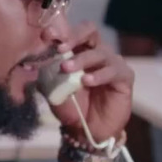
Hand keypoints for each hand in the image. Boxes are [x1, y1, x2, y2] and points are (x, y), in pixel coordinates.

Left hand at [49, 22, 133, 143]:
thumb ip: (47, 74)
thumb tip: (36, 62)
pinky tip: (87, 81)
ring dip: (82, 59)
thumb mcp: (53, 90)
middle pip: (90, 31)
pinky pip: (114, 71)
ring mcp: (112, 63)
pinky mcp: (125, 77)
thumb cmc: (70, 107)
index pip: (71, 32)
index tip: (46, 35)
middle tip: (60, 48)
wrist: (87, 131)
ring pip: (100, 52)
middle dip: (74, 36)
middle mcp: (96, 51)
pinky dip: (99, 75)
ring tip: (67, 69)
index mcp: (78, 50)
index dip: (60, 31)